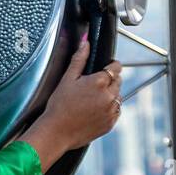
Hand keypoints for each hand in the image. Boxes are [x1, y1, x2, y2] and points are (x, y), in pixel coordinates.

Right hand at [15, 38, 121, 171]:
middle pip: (118, 81)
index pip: (116, 67)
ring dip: (110, 95)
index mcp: (99, 82)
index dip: (110, 66)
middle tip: (93, 86)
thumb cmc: (59, 106)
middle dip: (110, 80)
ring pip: (118, 97)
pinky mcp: (111, 123)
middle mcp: (109, 96)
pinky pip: (116, 111)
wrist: (57, 132)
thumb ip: (79, 59)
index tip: (104, 68)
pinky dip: (109, 109)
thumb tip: (86, 42)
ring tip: (92, 100)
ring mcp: (111, 111)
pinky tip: (94, 110)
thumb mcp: (67, 79)